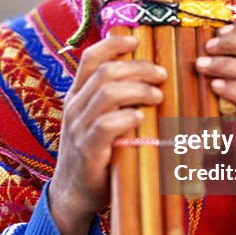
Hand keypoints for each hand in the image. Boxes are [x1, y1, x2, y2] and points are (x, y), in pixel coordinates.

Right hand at [48, 34, 165, 234]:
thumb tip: (147, 77)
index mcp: (77, 95)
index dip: (114, 44)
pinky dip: (127, 116)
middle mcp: (75, 107)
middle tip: (162, 74)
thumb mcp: (98, 120)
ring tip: (158, 95)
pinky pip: (106, 125)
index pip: (90, 57)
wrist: (73, 193)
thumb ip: (114, 100)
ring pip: (107, 93)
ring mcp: (79, 128)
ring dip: (138, 89)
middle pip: (105, 71)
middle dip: (138, 67)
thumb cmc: (96, 152)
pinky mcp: (88, 150)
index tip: (138, 40)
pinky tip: (142, 117)